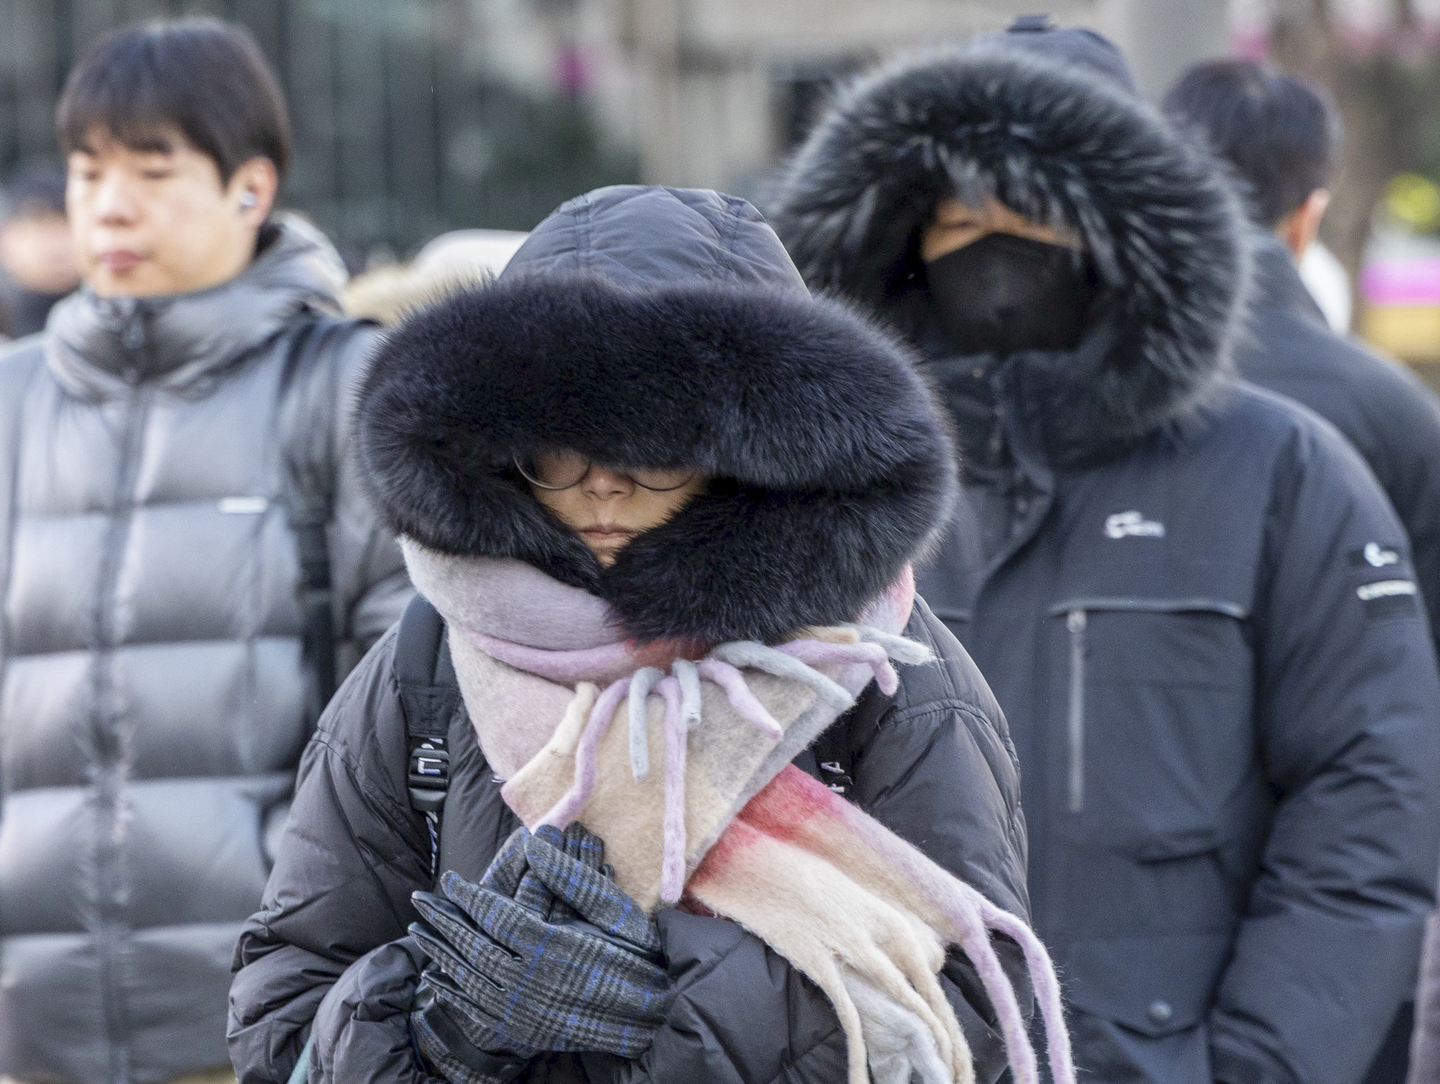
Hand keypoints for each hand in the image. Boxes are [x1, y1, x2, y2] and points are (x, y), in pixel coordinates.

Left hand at [408, 823, 670, 1074]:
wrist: (654, 1017)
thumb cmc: (640, 958)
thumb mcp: (615, 911)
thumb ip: (571, 878)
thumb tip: (534, 845)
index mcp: (550, 946)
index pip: (495, 916)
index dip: (468, 896)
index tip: (449, 880)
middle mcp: (530, 980)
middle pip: (473, 947)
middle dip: (443, 922)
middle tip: (419, 901)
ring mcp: (525, 1011)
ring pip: (470, 980)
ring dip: (441, 954)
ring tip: (419, 934)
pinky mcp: (525, 1031)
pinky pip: (479, 1011)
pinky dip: (455, 995)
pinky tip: (440, 981)